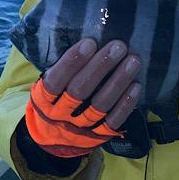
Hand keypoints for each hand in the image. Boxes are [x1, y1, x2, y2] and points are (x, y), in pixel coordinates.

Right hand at [25, 38, 141, 156]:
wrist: (53, 141)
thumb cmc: (53, 102)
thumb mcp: (46, 88)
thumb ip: (60, 70)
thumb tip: (87, 39)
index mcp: (42, 100)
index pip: (55, 80)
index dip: (72, 62)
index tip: (90, 43)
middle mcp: (59, 115)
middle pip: (80, 90)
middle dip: (100, 66)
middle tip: (118, 46)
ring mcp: (79, 128)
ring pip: (100, 105)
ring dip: (118, 81)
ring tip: (133, 61)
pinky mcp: (97, 137)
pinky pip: (113, 121)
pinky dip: (125, 104)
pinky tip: (136, 86)